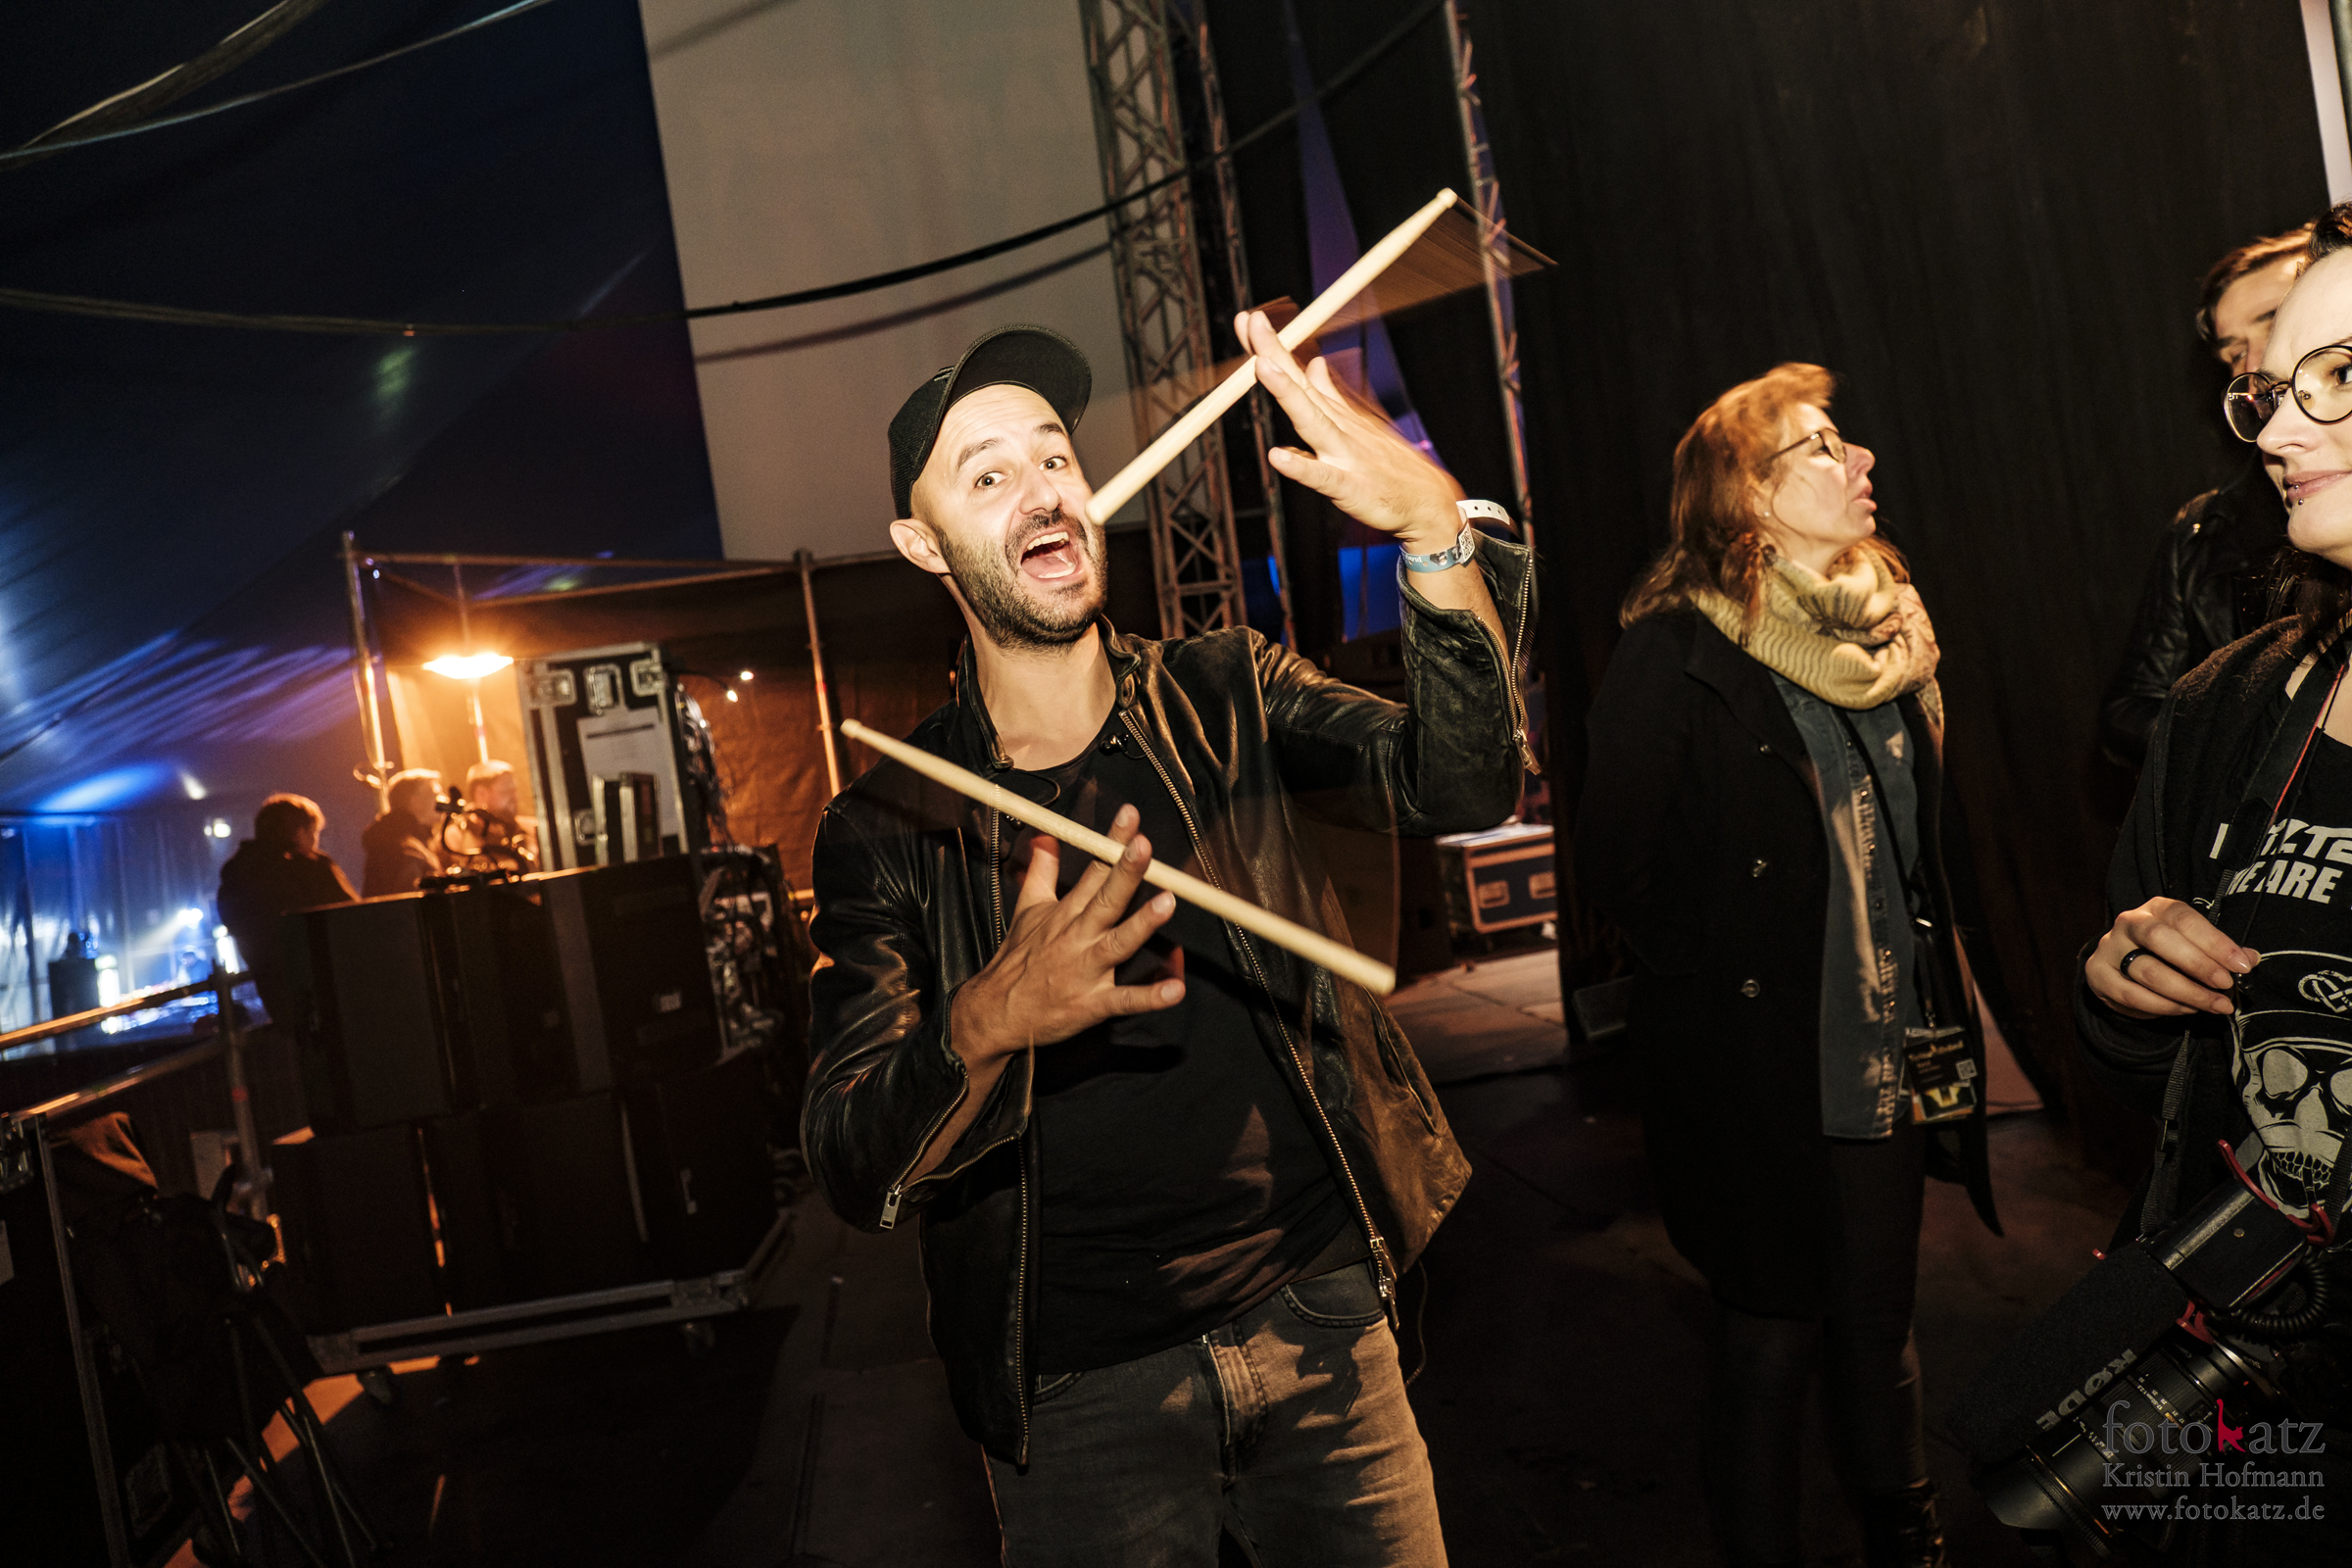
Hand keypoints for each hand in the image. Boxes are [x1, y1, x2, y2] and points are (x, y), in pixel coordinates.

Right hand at [950, 805, 1183, 1064]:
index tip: (1131, 815)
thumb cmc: (1018, 959)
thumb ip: (1043, 871)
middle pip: (1106, 899)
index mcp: (1066, 913)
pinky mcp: (1092, 1005)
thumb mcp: (1028, 909)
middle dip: (1125, 873)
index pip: (1095, 870)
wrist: (996, 1012)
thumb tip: (1046, 837)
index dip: (1113, 842)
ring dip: (1142, 924)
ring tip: (1166, 902)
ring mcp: (1086, 971)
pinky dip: (1149, 997)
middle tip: (1144, 847)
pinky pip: (1124, 1000)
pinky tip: (1174, 989)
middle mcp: (1077, 937)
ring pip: (1118, 943)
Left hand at [1237, 308, 1465, 552]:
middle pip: (1300, 387)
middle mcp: (1337, 427)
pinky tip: (1279, 456)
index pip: (1298, 375)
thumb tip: (1314, 365)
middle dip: (1274, 354)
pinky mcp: (1349, 487)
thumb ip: (1330, 396)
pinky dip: (1302, 467)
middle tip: (1253, 321)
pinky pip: (1322, 477)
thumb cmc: (1391, 467)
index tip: (1248, 318)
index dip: (1273, 348)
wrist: (1428, 504)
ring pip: (1311, 420)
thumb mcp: (1359, 425)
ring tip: (1263, 367)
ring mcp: (1344, 454)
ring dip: (1288, 393)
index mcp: (1334, 414)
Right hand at [2085, 896, 2259, 1019]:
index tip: (2241, 964)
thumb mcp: (2196, 946)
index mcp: (2157, 908)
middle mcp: (2129, 922)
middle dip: (2198, 965)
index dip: (2214, 941)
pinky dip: (2163, 1006)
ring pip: (2147, 971)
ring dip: (2186, 992)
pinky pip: (2131, 994)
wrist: (2124, 968)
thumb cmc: (2167, 955)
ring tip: (2213, 1005)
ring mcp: (2110, 948)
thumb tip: (2250, 958)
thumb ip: (2220, 952)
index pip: (2184, 918)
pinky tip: (2186, 1009)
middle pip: (2159, 938)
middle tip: (2225, 986)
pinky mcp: (2098, 974)